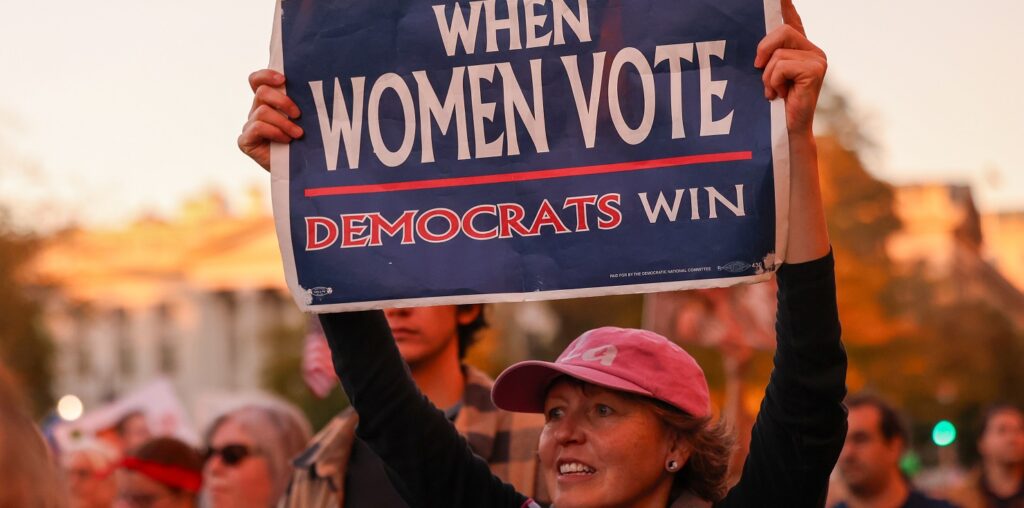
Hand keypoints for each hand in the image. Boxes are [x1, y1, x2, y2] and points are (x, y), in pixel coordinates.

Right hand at [238, 69, 303, 170]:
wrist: (300, 172)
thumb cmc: (305, 143)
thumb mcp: (305, 120)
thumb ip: (301, 103)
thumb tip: (313, 85)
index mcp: (268, 102)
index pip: (257, 80)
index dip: (266, 75)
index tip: (283, 79)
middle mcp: (256, 111)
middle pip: (262, 92)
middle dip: (282, 101)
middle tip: (298, 114)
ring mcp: (249, 126)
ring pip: (262, 111)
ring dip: (284, 122)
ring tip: (298, 134)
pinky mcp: (245, 141)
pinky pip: (257, 127)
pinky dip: (275, 131)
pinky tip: (286, 140)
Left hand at [754, 0, 826, 136]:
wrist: (787, 130)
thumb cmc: (774, 104)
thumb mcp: (767, 75)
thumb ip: (767, 56)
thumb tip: (756, 49)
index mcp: (800, 49)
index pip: (792, 20)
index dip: (785, 6)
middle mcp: (813, 50)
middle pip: (782, 31)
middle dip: (764, 50)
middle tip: (759, 70)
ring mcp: (817, 59)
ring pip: (778, 53)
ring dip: (768, 75)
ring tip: (773, 91)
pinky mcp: (815, 70)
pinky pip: (781, 65)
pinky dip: (774, 81)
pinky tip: (780, 94)